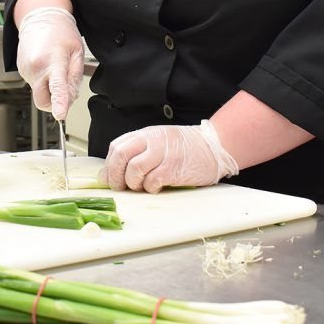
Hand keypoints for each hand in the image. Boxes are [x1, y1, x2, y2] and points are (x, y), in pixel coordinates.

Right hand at [16, 7, 83, 120]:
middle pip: (43, 100)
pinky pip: (34, 84)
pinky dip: (42, 81)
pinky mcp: (20, 71)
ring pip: (39, 93)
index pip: (56, 87)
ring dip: (49, 88)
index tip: (61, 115)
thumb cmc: (60, 31)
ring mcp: (25, 70)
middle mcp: (35, 67)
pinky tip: (46, 66)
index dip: (59, 103)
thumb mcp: (77, 51)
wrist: (39, 17)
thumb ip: (75, 77)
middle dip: (54, 103)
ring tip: (55, 68)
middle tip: (65, 89)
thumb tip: (71, 98)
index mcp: (52, 60)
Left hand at [102, 120, 239, 193]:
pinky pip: (152, 182)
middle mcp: (153, 141)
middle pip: (121, 156)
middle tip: (120, 187)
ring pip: (134, 170)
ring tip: (142, 187)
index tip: (110, 178)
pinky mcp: (174, 169)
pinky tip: (157, 187)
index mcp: (146, 134)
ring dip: (133, 184)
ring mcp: (164, 154)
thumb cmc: (185, 147)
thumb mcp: (159, 141)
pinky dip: (150, 188)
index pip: (117, 146)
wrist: (214, 147)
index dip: (109, 165)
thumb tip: (110, 173)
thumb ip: (136, 152)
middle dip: (115, 176)